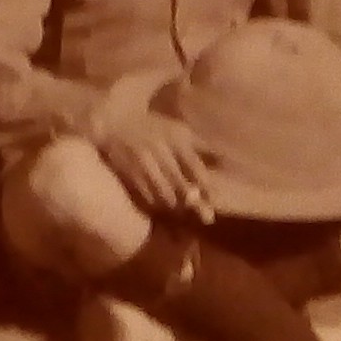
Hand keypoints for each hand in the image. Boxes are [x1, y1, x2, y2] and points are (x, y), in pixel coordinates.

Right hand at [95, 109, 215, 221]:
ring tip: (187, 215)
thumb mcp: (179, 131)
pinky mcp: (130, 174)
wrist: (114, 122)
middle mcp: (161, 151)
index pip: (196, 167)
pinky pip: (148, 197)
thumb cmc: (153, 128)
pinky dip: (159, 206)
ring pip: (165, 195)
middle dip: (196, 203)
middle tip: (207, 217)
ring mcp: (144, 164)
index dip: (207, 186)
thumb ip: (202, 147)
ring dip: (178, 208)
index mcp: (176, 139)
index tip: (214, 199)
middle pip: (182, 184)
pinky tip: (165, 211)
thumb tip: (227, 162)